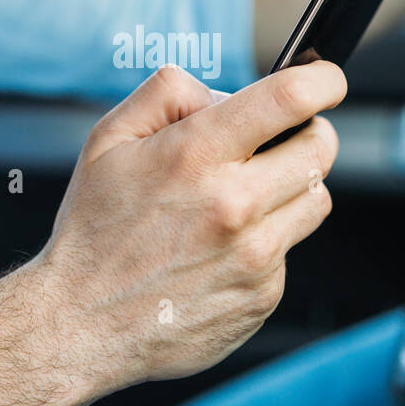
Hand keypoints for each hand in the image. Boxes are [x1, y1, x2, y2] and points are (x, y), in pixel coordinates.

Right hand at [33, 61, 345, 392]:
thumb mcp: (108, 140)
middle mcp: (233, 204)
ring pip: (316, 200)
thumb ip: (167, 94)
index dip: (322, 81)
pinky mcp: (262, 296)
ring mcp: (254, 255)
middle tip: (281, 140)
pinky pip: (289, 252)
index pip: (289, 100)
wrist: (80, 325)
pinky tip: (221, 251)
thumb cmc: (93, 232)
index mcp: (195, 155)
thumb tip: (221, 93)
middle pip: (320, 148)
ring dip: (293, 188)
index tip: (324, 81)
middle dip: (310, 133)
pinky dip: (266, 242)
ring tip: (244, 199)